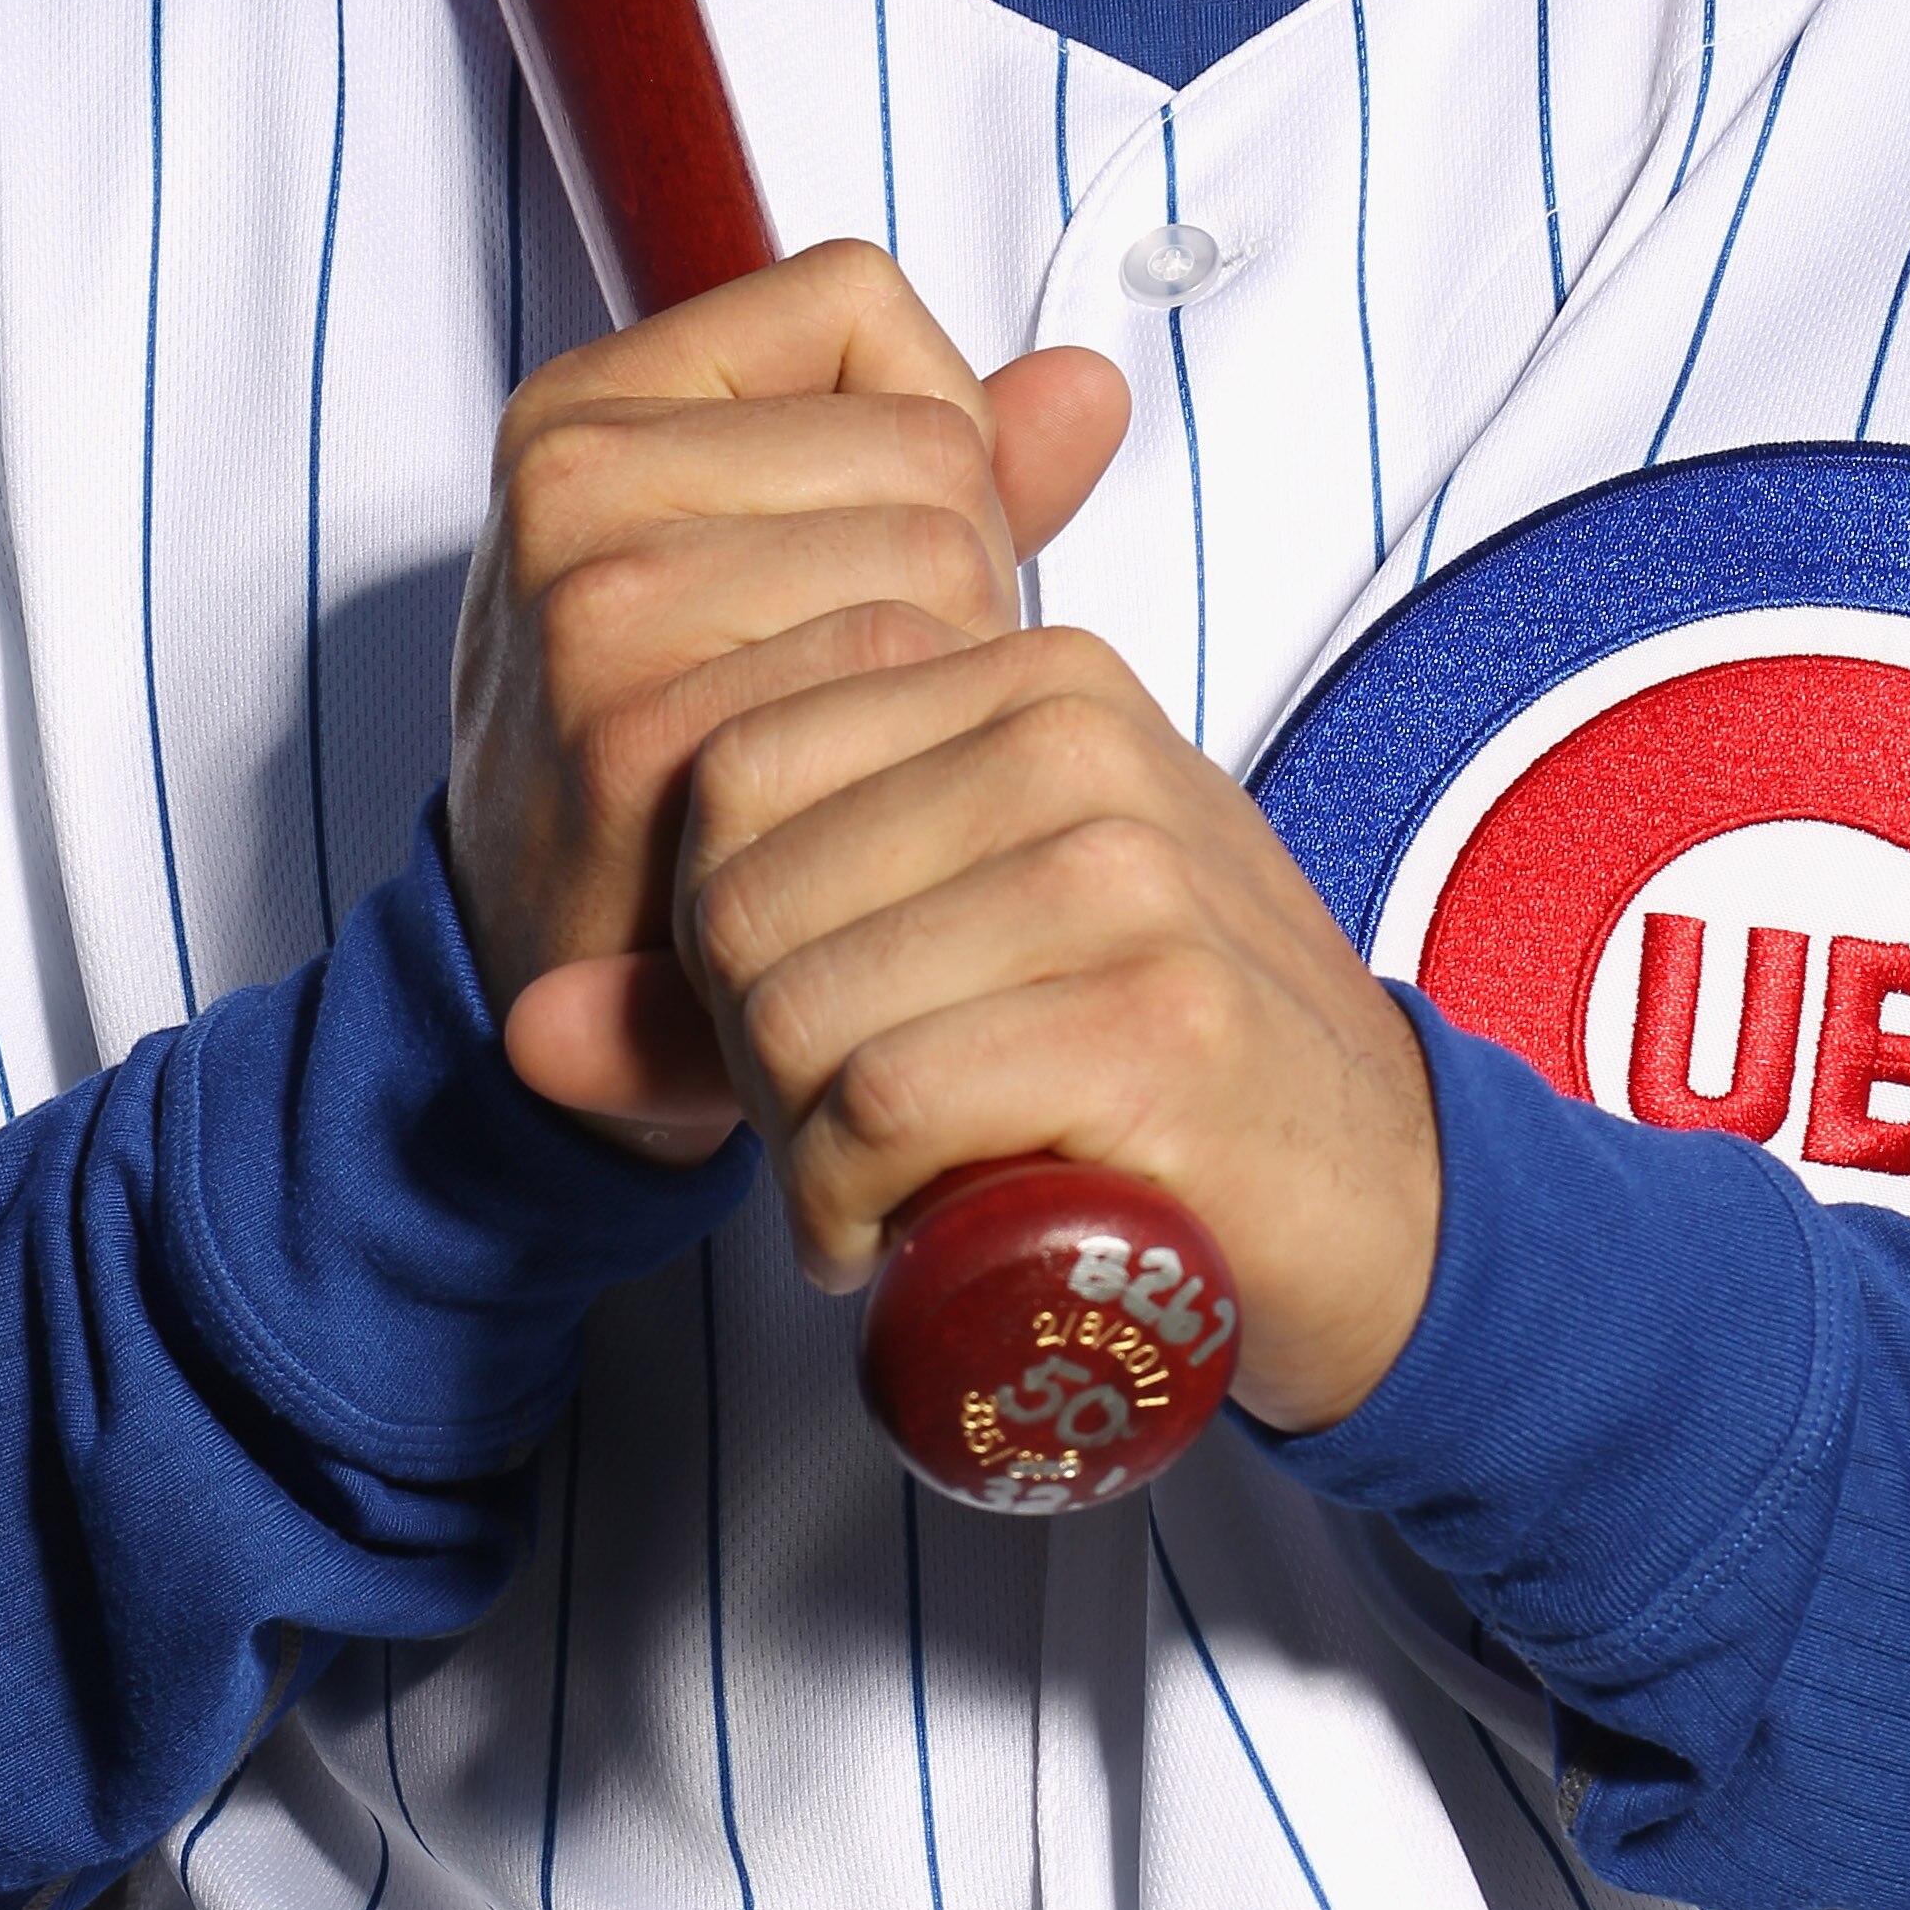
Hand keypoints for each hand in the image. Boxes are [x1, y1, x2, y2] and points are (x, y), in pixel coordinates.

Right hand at [449, 236, 1128, 1155]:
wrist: (561, 993)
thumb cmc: (683, 751)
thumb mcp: (775, 563)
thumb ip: (946, 459)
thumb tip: (1094, 390)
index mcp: (588, 408)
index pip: (854, 300)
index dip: (913, 423)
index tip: (847, 544)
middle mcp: (574, 480)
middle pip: (926, 442)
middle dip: (952, 570)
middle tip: (853, 693)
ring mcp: (600, 605)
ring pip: (935, 551)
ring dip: (945, 668)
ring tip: (852, 752)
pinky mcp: (647, 735)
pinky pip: (898, 671)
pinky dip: (919, 747)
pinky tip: (850, 816)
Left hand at [676, 626, 1441, 1433]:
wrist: (1379, 1198)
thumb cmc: (1140, 1070)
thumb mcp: (947, 962)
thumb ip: (753, 963)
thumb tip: (530, 1036)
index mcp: (1027, 677)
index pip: (732, 773)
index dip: (721, 943)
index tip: (818, 1031)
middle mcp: (1077, 740)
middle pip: (743, 900)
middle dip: (754, 1059)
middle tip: (854, 1132)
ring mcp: (1129, 871)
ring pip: (796, 1008)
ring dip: (803, 1150)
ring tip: (892, 1183)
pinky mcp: (1159, 1019)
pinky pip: (884, 1104)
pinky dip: (857, 1206)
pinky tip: (916, 1231)